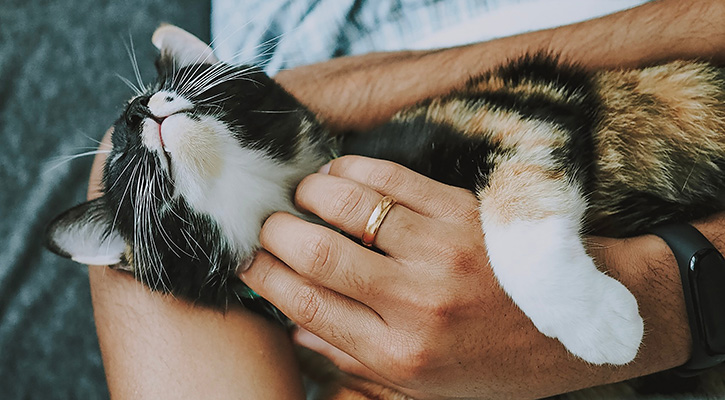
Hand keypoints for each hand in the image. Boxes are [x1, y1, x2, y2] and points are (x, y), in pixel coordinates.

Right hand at [241, 155, 689, 398]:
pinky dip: (355, 169)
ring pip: (350, 207)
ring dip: (311, 194)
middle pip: (317, 253)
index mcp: (398, 353)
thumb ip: (357, 365)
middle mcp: (414, 302)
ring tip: (300, 196)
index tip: (246, 261)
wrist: (576, 328)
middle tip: (268, 226)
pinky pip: (393, 180)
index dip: (265, 277)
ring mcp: (441, 251)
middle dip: (277, 233)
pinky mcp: (463, 212)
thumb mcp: (426, 389)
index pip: (307, 306)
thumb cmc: (496, 365)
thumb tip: (299, 331)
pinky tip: (339, 173)